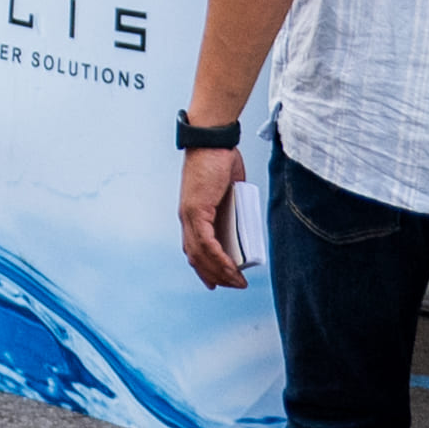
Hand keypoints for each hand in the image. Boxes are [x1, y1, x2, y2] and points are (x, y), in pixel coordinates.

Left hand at [177, 144, 247, 290]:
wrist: (212, 142)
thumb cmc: (220, 163)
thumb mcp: (227, 192)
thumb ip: (230, 207)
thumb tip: (242, 220)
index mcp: (192, 214)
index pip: (194, 248)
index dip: (204, 268)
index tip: (217, 281)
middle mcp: (186, 218)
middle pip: (196, 256)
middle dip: (215, 276)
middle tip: (234, 285)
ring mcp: (189, 215)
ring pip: (201, 254)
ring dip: (220, 272)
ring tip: (238, 282)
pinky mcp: (197, 210)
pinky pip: (207, 243)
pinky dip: (220, 259)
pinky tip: (231, 269)